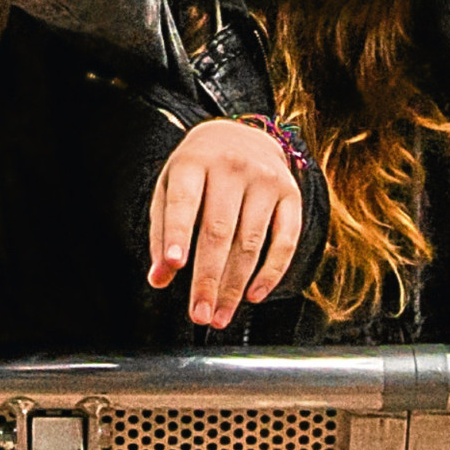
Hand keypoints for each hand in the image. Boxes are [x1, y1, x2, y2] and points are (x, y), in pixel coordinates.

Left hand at [146, 119, 304, 327]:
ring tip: (220, 315)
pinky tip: (254, 295)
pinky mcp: (291, 194)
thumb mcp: (171, 187)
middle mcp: (232, 167)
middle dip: (208, 278)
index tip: (174, 265)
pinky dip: (271, 272)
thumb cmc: (199, 170)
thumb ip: (162, 231)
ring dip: (235, 285)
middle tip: (199, 314)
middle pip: (219, 231)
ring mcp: (265, 180)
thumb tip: (159, 278)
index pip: (184, 201)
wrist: (243, 134)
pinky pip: (285, 240)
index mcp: (194, 162)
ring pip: (250, 242)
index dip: (178, 233)